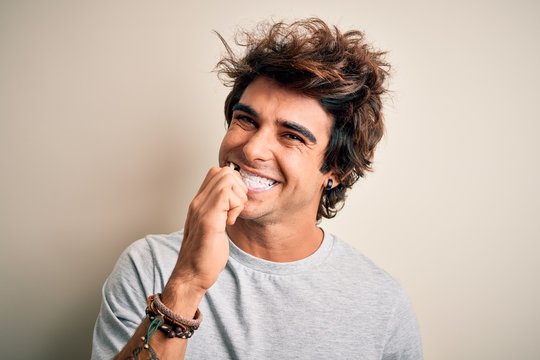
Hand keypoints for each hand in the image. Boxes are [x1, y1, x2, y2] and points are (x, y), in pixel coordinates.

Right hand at [168, 166, 247, 294]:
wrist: (191, 276)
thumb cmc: (204, 255)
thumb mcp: (214, 226)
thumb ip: (219, 211)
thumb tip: (235, 200)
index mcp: (199, 202)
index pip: (217, 172)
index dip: (233, 183)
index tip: (234, 205)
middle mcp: (197, 202)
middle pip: (224, 171)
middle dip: (239, 187)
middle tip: (236, 209)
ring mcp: (201, 209)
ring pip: (227, 179)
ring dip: (238, 197)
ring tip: (232, 216)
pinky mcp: (208, 220)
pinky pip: (227, 195)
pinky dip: (236, 206)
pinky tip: (230, 222)